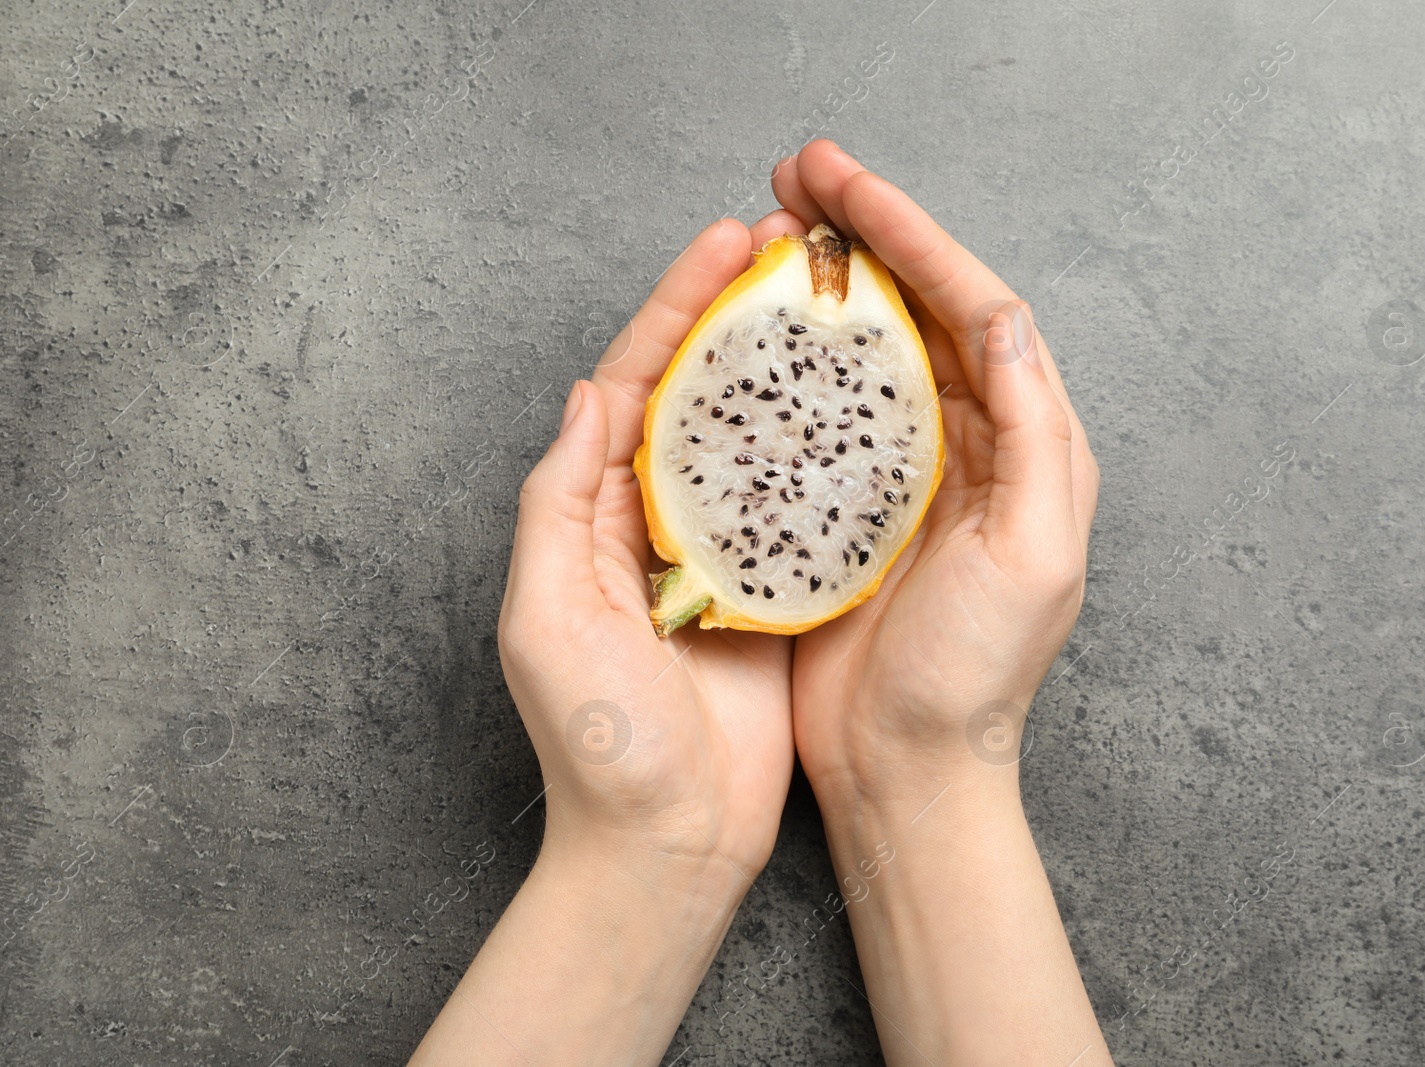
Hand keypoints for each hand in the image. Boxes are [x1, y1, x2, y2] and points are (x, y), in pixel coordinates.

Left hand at [415, 217, 809, 1065]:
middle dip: (738, 314)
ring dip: (788, 367)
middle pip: (699, 392)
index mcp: (593, 514)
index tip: (729, 243)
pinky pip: (803, 504)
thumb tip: (586, 395)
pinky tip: (865, 404)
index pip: (634, 382)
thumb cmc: (597, 744)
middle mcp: (655, 522)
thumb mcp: (545, 618)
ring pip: (756, 437)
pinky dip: (828, 448)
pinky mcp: (777, 593)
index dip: (678, 308)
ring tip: (835, 301)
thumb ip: (556, 504)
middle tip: (793, 247)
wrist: (665, 846)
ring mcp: (722, 555)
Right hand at [765, 141, 1110, 1066]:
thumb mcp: (1035, 558)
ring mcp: (903, 473)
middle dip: (861, 233)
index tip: (841, 184)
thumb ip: (1038, 436)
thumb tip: (1006, 320)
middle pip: (916, 309)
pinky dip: (789, 360)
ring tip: (770, 226)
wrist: (907, 770)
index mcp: (1025, 445)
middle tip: (794, 174)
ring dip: (822, 281)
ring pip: (865, 349)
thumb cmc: (975, 679)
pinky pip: (819, 412)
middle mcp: (970, 445)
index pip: (971, 307)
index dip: (908, 235)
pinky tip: (751, 328)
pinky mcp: (845, 506)